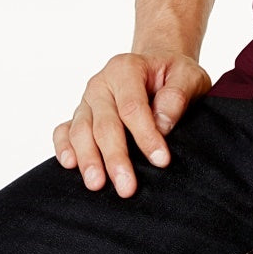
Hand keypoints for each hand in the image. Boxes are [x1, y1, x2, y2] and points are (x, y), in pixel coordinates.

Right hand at [52, 52, 210, 196]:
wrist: (158, 67)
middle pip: (104, 124)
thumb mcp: (188, 76)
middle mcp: (101, 83)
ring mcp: (87, 100)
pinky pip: (64, 131)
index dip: (146, 135)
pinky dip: (64, 147)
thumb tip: (162, 125)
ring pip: (81, 131)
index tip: (161, 161)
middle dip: (115, 157)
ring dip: (89, 159)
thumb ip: (177, 96)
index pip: (133, 107)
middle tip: (127, 187)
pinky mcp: (80, 115)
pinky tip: (69, 165)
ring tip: (97, 184)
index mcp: (126, 69)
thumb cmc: (173, 73)